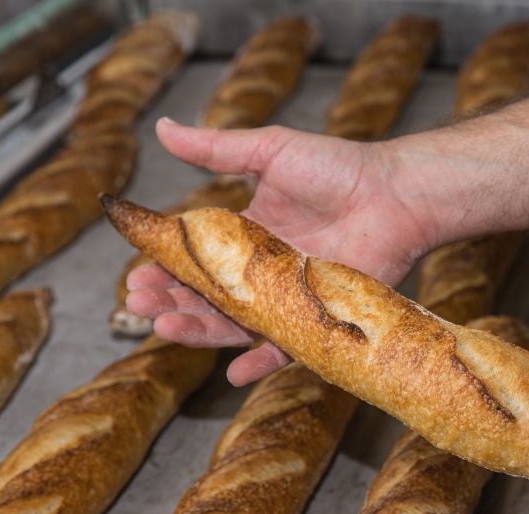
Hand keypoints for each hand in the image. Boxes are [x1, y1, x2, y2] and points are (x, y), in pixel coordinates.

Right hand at [126, 118, 441, 385]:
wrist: (395, 196)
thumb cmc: (338, 169)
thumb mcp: (270, 152)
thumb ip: (216, 149)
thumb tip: (163, 127)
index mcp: (245, 234)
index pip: (193, 258)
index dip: (162, 268)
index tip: (133, 275)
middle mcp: (262, 271)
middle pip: (206, 295)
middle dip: (169, 301)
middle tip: (139, 304)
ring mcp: (288, 297)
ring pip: (234, 323)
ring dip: (199, 330)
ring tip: (166, 327)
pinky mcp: (316, 319)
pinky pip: (285, 349)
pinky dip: (261, 362)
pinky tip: (233, 372)